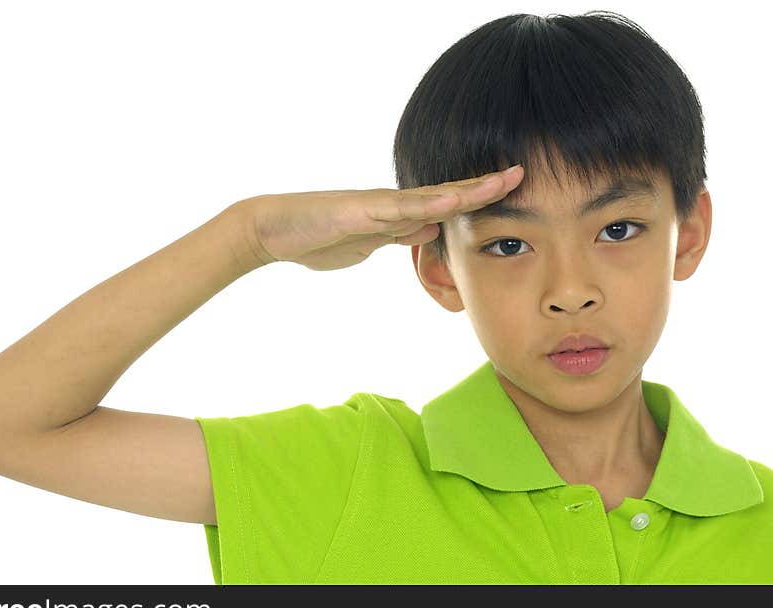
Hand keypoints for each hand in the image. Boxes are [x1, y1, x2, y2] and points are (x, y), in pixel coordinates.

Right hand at [244, 165, 523, 270]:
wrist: (273, 231)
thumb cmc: (316, 239)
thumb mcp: (368, 245)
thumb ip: (398, 235)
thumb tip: (430, 229)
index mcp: (396, 217)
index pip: (445, 206)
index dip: (478, 200)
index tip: (512, 194)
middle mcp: (392, 206)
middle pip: (447, 194)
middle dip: (486, 187)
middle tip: (524, 174)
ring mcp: (377, 207)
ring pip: (432, 196)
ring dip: (469, 189)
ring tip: (505, 180)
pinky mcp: (360, 212)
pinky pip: (400, 208)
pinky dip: (429, 204)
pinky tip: (454, 199)